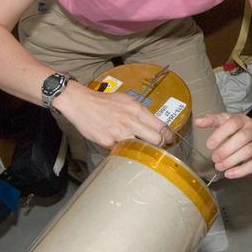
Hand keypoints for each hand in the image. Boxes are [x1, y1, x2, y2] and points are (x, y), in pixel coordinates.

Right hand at [53, 83, 172, 149]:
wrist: (82, 103)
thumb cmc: (104, 102)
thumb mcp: (126, 101)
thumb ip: (140, 112)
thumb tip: (153, 125)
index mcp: (137, 110)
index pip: (161, 126)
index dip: (168, 136)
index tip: (169, 140)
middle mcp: (131, 122)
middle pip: (157, 140)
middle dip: (160, 145)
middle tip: (158, 148)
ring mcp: (119, 133)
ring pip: (140, 148)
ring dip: (140, 150)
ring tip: (137, 148)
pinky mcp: (108, 142)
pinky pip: (121, 151)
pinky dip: (122, 151)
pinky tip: (119, 146)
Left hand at [195, 112, 251, 178]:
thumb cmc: (242, 127)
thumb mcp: (228, 120)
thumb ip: (213, 120)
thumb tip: (197, 121)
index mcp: (242, 120)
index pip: (233, 124)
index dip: (220, 134)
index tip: (209, 145)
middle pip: (242, 138)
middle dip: (226, 150)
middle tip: (214, 158)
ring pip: (248, 151)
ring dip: (232, 161)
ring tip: (219, 166)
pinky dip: (241, 171)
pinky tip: (229, 174)